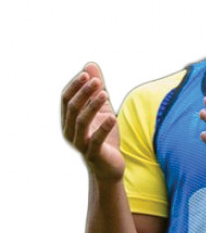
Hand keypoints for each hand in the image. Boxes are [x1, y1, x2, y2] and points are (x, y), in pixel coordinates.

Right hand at [61, 62, 124, 181]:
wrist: (109, 167)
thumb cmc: (104, 137)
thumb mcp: (101, 110)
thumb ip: (96, 89)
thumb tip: (90, 65)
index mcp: (68, 120)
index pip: (66, 99)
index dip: (75, 85)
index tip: (88, 74)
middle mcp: (69, 132)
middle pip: (72, 108)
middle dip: (83, 93)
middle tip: (98, 82)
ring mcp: (80, 144)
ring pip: (82, 122)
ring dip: (92, 106)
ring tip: (105, 94)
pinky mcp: (93, 154)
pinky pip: (95, 140)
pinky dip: (104, 128)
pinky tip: (113, 118)